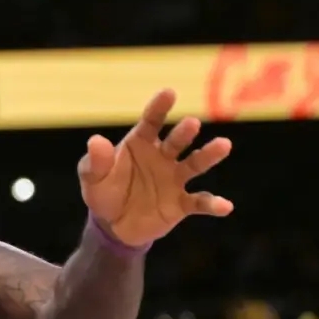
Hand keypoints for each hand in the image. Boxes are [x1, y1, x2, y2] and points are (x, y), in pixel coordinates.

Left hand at [77, 89, 233, 248]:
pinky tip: (225, 206)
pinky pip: (199, 202)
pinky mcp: (181, 203)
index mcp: (140, 144)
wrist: (113, 225)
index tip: (169, 93)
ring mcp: (174, 179)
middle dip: (184, 132)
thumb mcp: (93, 178)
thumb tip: (95, 141)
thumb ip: (96, 162)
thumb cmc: (103, 192)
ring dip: (209, 155)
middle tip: (192, 123)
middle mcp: (162, 156)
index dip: (159, 107)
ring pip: (195, 164)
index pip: (151, 122)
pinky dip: (212, 204)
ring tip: (224, 145)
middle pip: (176, 141)